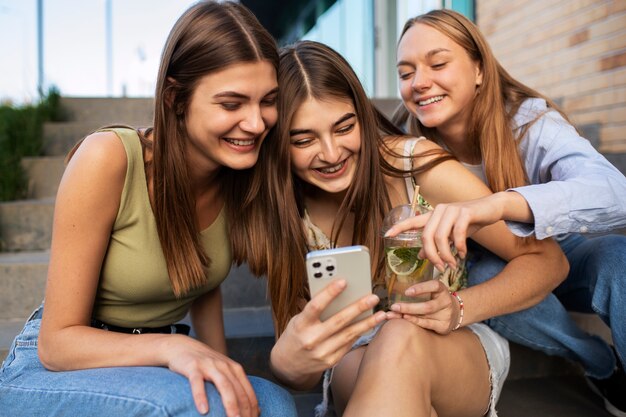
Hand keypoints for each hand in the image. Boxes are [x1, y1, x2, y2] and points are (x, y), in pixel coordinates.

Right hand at [165, 335, 258, 416]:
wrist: (182, 346)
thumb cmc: (206, 365)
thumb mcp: (224, 372)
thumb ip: (238, 388)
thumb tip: (256, 410)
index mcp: (235, 369)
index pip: (248, 392)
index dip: (252, 409)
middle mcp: (225, 366)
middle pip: (238, 390)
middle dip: (245, 410)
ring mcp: (209, 365)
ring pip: (224, 386)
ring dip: (230, 404)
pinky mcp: (193, 367)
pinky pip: (197, 383)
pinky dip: (201, 396)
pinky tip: (203, 410)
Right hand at [271, 279, 386, 387]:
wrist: (288, 365)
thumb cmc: (296, 334)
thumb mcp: (298, 320)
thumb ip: (315, 310)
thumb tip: (340, 294)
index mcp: (300, 324)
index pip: (315, 306)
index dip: (329, 293)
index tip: (344, 281)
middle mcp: (311, 339)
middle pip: (338, 321)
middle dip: (358, 308)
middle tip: (373, 297)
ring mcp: (321, 353)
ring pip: (349, 335)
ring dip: (367, 323)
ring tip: (381, 314)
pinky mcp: (330, 361)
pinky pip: (348, 344)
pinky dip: (360, 334)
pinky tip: (370, 325)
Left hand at [385, 197, 503, 269]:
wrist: (490, 208)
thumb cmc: (469, 221)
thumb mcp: (450, 234)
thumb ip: (436, 243)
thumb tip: (421, 255)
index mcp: (433, 215)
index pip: (412, 221)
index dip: (399, 227)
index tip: (386, 235)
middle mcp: (439, 210)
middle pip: (426, 236)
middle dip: (432, 256)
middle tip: (440, 268)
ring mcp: (451, 210)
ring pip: (440, 237)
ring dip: (446, 255)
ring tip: (452, 264)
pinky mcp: (465, 212)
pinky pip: (457, 234)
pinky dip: (459, 247)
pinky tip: (462, 254)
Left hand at [389, 280, 460, 334]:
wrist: (455, 313)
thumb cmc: (437, 299)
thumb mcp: (433, 292)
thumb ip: (420, 291)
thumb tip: (396, 289)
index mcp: (442, 290)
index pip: (434, 286)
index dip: (421, 288)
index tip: (406, 292)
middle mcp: (446, 302)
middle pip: (427, 306)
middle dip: (408, 307)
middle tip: (393, 307)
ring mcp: (446, 315)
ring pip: (425, 316)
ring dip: (408, 315)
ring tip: (394, 314)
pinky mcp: (444, 326)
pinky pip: (427, 324)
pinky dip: (415, 321)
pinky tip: (405, 318)